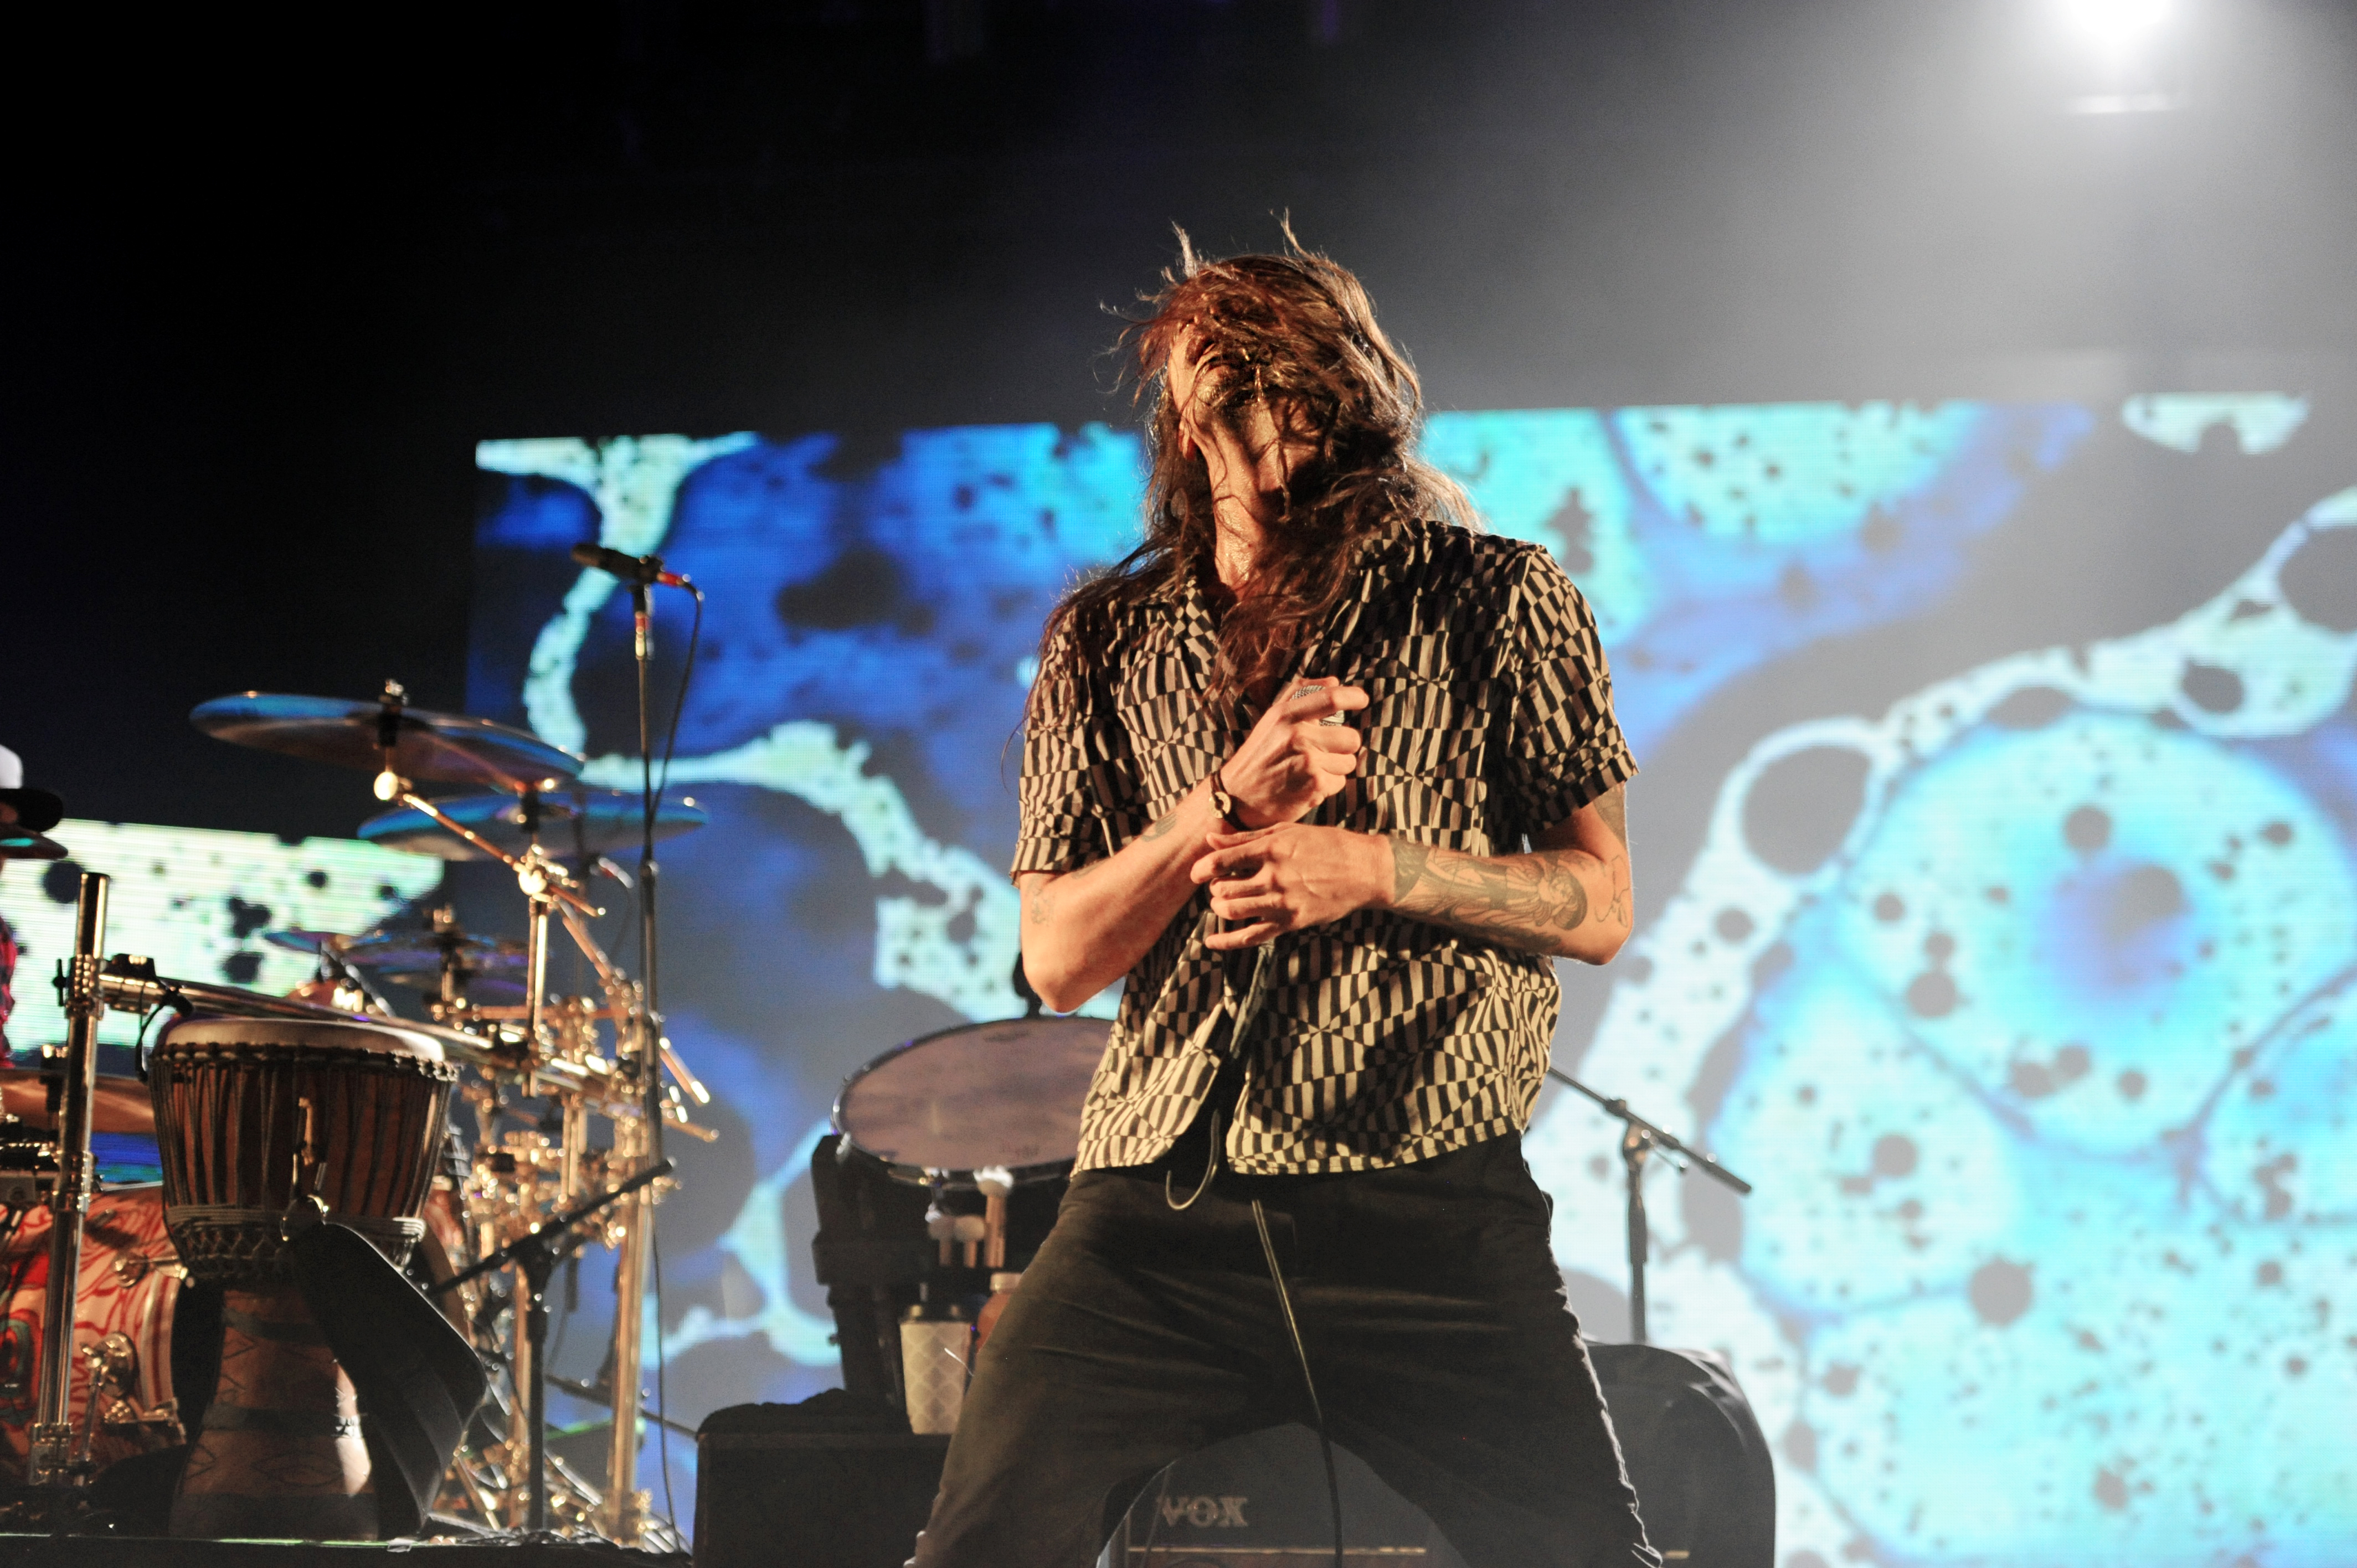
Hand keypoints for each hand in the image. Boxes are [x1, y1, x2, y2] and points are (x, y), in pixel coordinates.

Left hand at [1190, 823, 1386, 949]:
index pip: (1221, 862)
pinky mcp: (1290, 923)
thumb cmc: (1326, 845)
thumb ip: (1247, 837)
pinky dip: (1227, 942)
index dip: (1201, 868)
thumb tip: (1210, 839)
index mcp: (1271, 850)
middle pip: (1222, 888)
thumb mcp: (1287, 832)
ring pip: (1232, 911)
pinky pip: (1251, 937)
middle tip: (1220, 884)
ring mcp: (1282, 903)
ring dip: (1220, 907)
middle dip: (1214, 887)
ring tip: (1224, 901)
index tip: (1197, 872)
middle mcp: (1274, 878)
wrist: (1363, 871)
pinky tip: (1211, 942)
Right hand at [1218, 679, 1368, 826]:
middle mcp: (1296, 736)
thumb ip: (1299, 695)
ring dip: (1335, 768)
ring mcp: (1307, 761)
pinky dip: (1327, 786)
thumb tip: (1334, 680)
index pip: (1331, 698)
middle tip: (1324, 753)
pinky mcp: (1314, 786)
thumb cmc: (1259, 756)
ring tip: (1309, 771)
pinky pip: (1340, 782)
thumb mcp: (1271, 720)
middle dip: (1344, 747)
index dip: (1353, 697)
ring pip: (1348, 762)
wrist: (1237, 798)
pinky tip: (1306, 786)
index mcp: (1285, 715)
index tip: (1362, 700)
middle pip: (1351, 737)